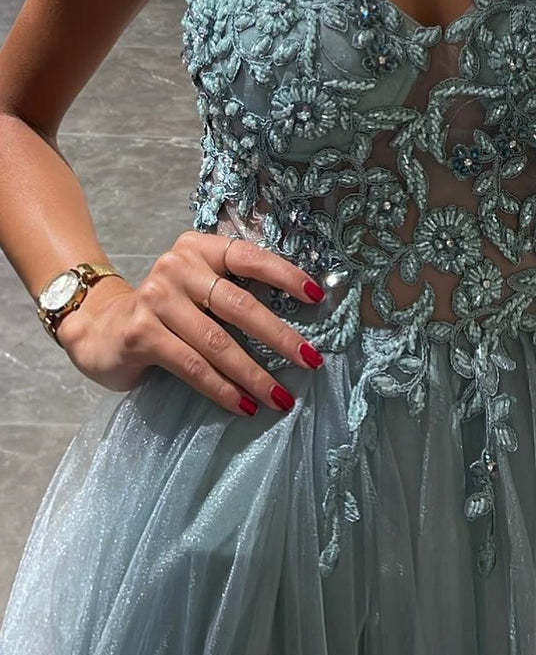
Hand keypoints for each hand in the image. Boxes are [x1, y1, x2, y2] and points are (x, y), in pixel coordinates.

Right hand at [56, 230, 326, 415]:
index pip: (249, 256)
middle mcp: (176, 266)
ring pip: (218, 342)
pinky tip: (245, 406)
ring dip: (255, 374)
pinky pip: (192, 366)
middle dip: (280, 337)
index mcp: (198, 248)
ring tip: (281, 397)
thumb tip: (296, 325)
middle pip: (239, 304)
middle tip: (311, 360)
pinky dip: (223, 389)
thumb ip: (232, 293)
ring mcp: (156, 299)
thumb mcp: (196, 288)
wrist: (97, 329)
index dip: (286, 275)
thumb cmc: (164, 312)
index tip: (318, 297)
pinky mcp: (141, 333)